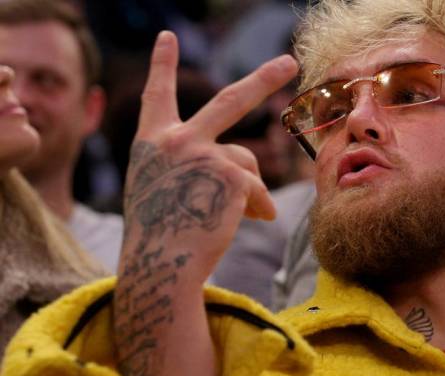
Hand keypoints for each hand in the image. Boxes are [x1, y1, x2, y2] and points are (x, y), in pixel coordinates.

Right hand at [113, 31, 297, 375]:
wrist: (160, 267)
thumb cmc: (162, 238)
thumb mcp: (166, 192)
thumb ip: (197, 169)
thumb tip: (252, 180)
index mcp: (152, 143)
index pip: (156, 96)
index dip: (162, 64)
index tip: (167, 36)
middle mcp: (175, 139)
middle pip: (230, 100)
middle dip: (264, 78)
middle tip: (289, 62)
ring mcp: (203, 153)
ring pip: (246, 163)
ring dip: (249, 193)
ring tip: (236, 217)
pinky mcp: (228, 173)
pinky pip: (256, 189)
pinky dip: (257, 208)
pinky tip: (246, 222)